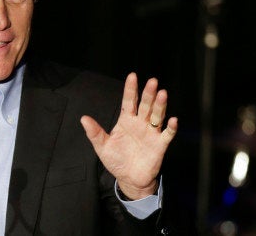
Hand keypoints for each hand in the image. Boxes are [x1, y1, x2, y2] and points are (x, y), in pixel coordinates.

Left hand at [80, 72, 177, 199]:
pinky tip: (172, 120)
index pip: (128, 102)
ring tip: (162, 94)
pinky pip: (167, 135)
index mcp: (126, 121)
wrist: (128, 179)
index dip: (130, 89)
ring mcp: (151, 133)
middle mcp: (140, 124)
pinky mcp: (159, 145)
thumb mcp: (102, 147)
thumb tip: (83, 118)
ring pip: (157, 116)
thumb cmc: (116, 160)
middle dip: (148, 94)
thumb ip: (94, 132)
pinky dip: (171, 128)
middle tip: (152, 81)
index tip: (132, 76)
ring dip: (160, 105)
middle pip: (145, 105)